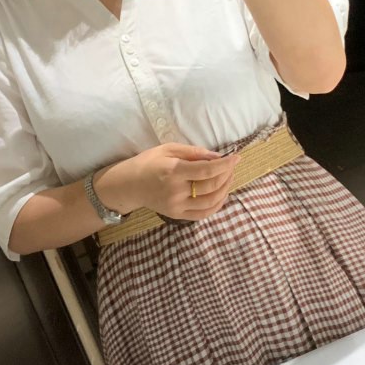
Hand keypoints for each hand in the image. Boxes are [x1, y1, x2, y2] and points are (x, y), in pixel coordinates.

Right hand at [100, 144, 239, 221]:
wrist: (129, 185)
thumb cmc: (148, 163)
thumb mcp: (168, 149)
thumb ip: (193, 152)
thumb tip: (217, 157)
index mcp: (173, 171)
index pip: (206, 170)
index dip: (225, 164)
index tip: (236, 157)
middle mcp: (176, 191)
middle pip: (211, 186)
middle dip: (227, 174)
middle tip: (231, 166)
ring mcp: (177, 206)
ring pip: (211, 202)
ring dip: (225, 189)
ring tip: (229, 178)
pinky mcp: (177, 216)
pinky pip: (204, 214)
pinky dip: (217, 205)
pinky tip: (222, 194)